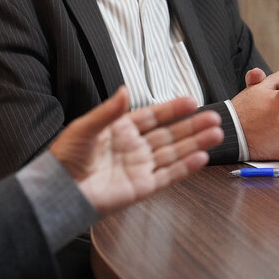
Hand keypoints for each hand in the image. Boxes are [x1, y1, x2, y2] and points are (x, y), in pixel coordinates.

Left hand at [49, 86, 222, 215]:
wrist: (61, 189)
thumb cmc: (66, 157)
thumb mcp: (85, 127)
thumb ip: (108, 111)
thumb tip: (124, 89)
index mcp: (120, 129)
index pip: (152, 116)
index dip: (172, 109)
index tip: (191, 100)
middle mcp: (133, 147)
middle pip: (169, 134)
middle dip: (192, 126)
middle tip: (214, 117)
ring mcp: (140, 167)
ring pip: (174, 153)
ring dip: (195, 143)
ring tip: (216, 133)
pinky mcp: (142, 187)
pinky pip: (169, 175)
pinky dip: (186, 167)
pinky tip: (201, 157)